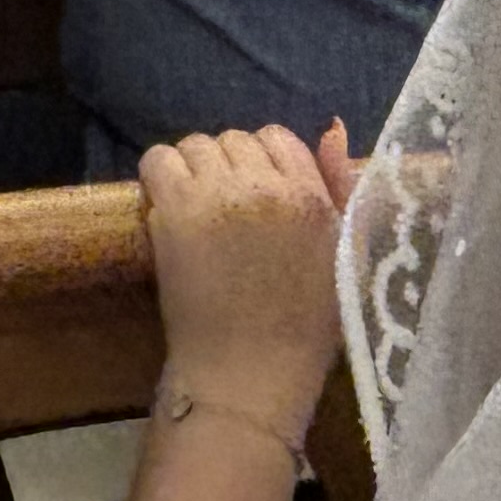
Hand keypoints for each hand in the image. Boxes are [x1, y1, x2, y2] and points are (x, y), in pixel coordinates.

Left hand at [140, 123, 353, 435]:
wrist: (248, 375)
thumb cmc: (302, 328)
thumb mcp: (342, 256)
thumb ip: (340, 187)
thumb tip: (331, 126)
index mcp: (311, 196)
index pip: (278, 137)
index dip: (262, 163)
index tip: (254, 198)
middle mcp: (267, 186)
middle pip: (233, 139)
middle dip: (226, 167)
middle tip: (223, 212)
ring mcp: (218, 197)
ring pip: (194, 146)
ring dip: (192, 172)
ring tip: (195, 212)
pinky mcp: (176, 213)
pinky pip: (158, 161)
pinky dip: (159, 179)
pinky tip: (168, 212)